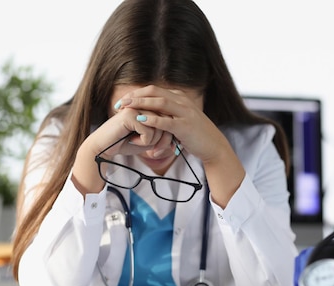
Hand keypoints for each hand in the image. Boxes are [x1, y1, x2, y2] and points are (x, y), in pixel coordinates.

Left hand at [115, 85, 245, 207]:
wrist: (213, 146)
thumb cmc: (194, 136)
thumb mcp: (180, 120)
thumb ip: (167, 115)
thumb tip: (148, 114)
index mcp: (180, 98)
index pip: (154, 90)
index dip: (137, 93)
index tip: (123, 100)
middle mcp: (182, 102)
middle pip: (154, 92)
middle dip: (135, 96)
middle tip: (119, 103)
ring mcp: (185, 113)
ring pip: (160, 103)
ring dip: (140, 103)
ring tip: (126, 107)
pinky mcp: (186, 126)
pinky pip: (167, 120)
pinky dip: (153, 119)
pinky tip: (140, 119)